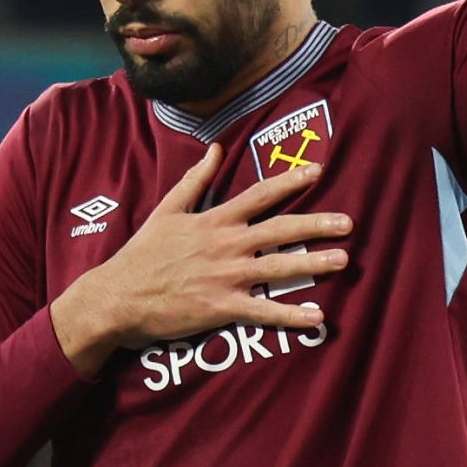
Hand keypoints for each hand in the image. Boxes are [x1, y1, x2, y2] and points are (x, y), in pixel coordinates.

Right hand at [52, 144, 352, 376]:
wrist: (118, 296)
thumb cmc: (142, 253)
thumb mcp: (167, 210)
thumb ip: (195, 180)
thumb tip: (215, 150)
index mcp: (214, 220)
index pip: (260, 195)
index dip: (290, 181)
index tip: (318, 171)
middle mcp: (226, 245)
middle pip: (279, 230)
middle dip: (316, 224)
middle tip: (348, 223)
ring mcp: (226, 277)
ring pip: (278, 268)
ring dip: (312, 264)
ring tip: (342, 260)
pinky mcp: (221, 308)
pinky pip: (264, 311)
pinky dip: (291, 315)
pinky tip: (316, 316)